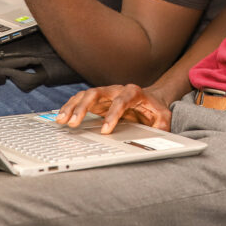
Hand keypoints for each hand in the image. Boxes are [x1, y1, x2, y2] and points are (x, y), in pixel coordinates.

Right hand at [56, 84, 172, 133]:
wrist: (151, 98)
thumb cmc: (156, 109)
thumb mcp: (164, 117)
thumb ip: (162, 125)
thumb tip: (157, 135)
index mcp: (134, 93)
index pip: (121, 101)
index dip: (112, 115)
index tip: (105, 130)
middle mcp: (117, 90)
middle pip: (97, 93)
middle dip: (83, 107)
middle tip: (73, 123)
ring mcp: (106, 94)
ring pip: (85, 95)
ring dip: (72, 106)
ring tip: (62, 120)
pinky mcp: (98, 100)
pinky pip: (81, 100)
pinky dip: (71, 107)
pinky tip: (62, 117)